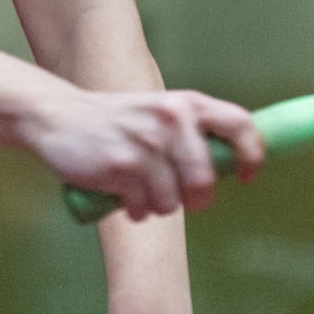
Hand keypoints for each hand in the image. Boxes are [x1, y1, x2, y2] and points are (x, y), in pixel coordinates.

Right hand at [27, 90, 262, 218]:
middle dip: (197, 199)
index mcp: (186, 104)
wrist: (60, 117)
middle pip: (205, 179)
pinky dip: (135, 210)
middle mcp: (170, 119)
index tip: (246, 175)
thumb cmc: (117, 122)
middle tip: (185, 199)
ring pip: (173, 201)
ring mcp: (146, 143)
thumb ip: (192, 133)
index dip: (252, 153)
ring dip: (158, 205)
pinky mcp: (122, 166)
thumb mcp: (160, 113)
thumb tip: (229, 166)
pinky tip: (122, 194)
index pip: (239, 123)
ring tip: (141, 189)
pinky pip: (143, 208)